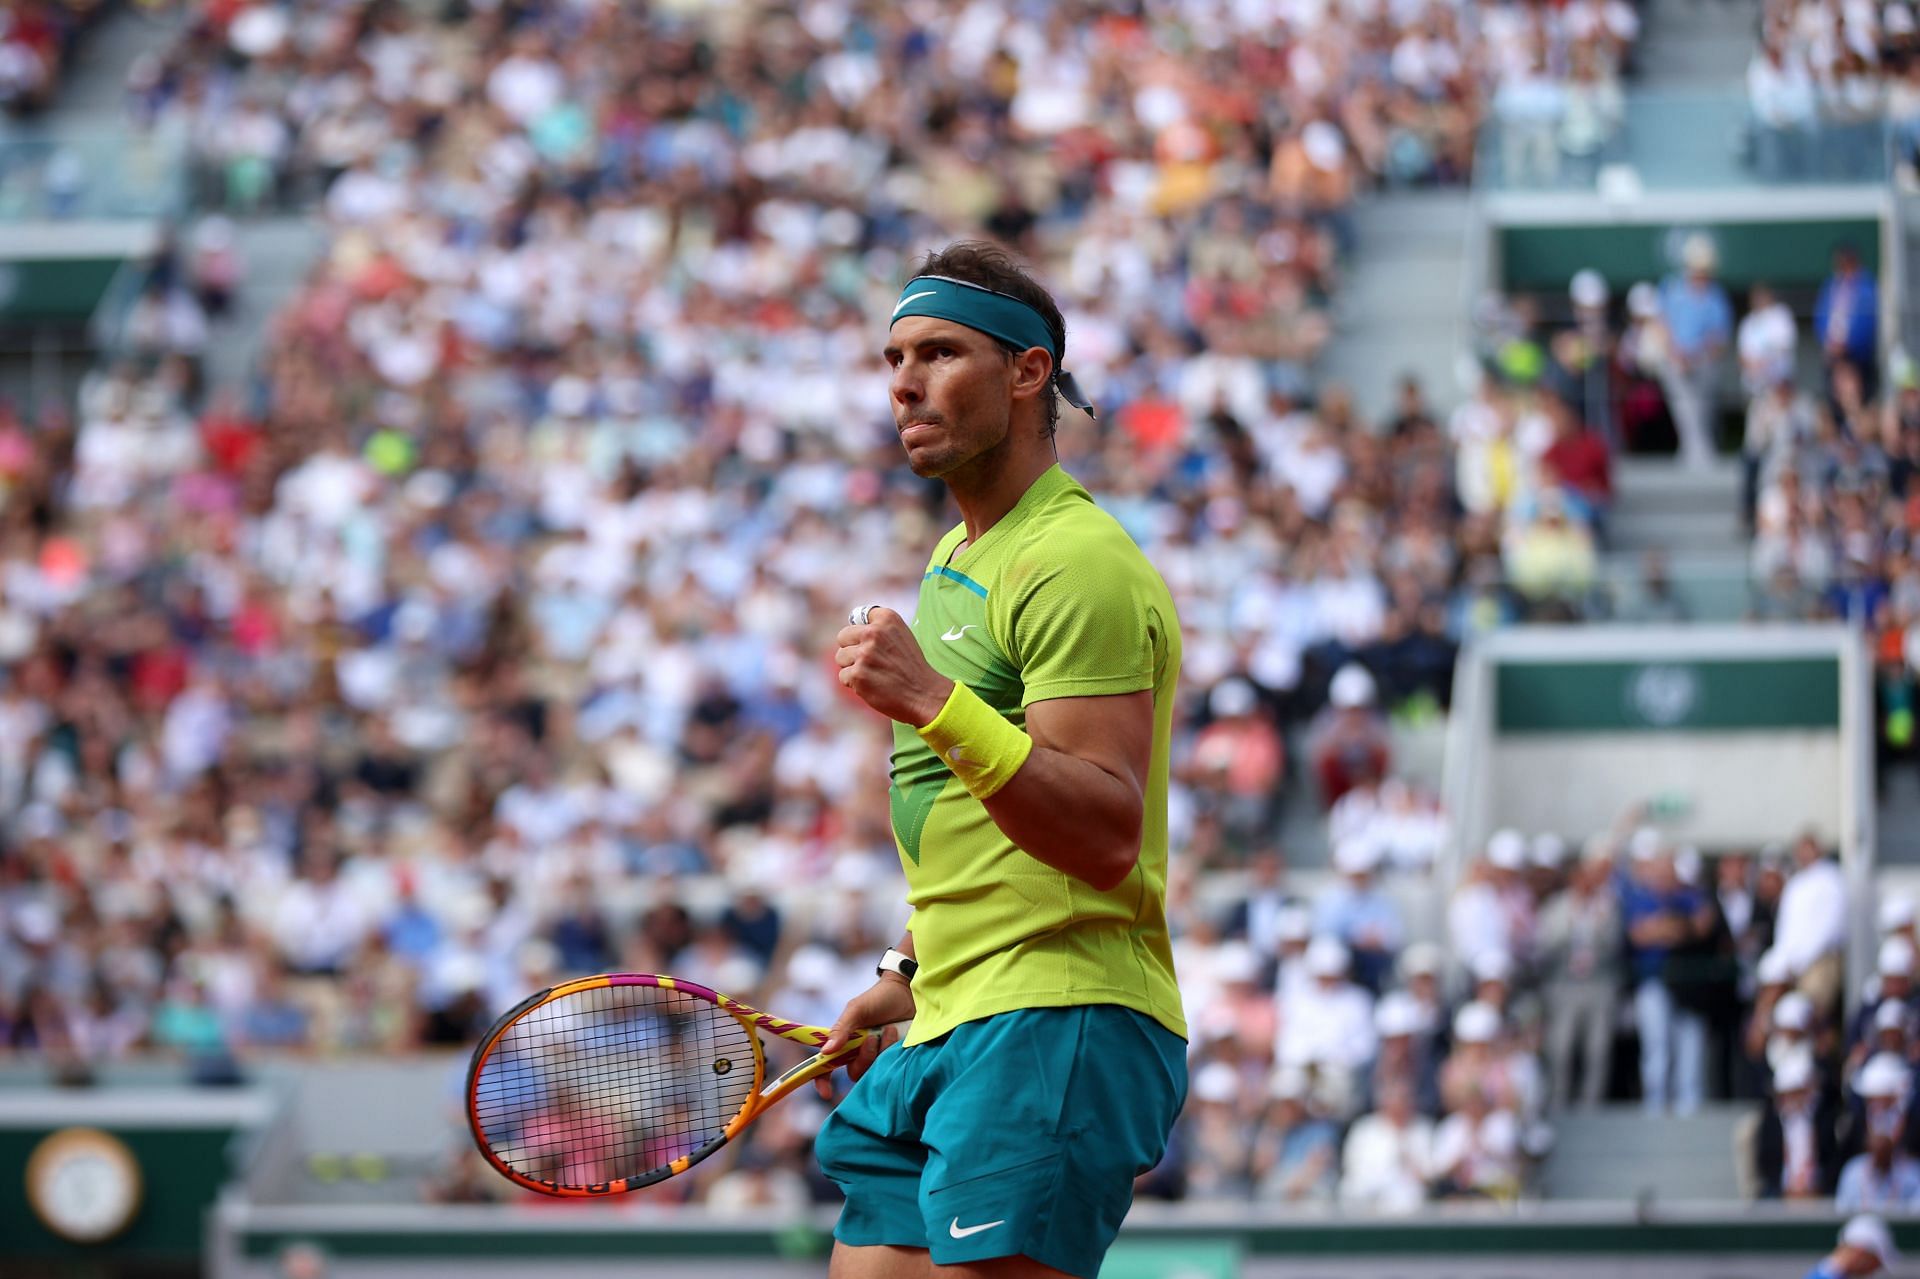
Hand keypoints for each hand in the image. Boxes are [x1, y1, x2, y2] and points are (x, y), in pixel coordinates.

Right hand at [815, 976, 916, 1098]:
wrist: (908, 991)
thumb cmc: (879, 998)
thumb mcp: (856, 1009)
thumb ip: (841, 1029)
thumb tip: (826, 1051)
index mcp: (844, 1042)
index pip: (827, 1066)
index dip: (822, 1081)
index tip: (826, 1093)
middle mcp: (858, 1053)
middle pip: (854, 1072)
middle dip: (863, 1058)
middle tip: (871, 1039)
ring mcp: (877, 1057)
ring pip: (872, 1072)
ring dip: (879, 1052)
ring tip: (888, 1030)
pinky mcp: (894, 1059)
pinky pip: (889, 1068)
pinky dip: (891, 1051)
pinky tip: (895, 1034)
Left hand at [836, 606, 951, 726]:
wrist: (925, 694)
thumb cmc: (911, 667)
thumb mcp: (901, 635)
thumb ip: (879, 628)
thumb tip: (853, 627)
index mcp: (887, 619)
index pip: (858, 617)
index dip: (863, 634)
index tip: (875, 645)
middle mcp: (874, 632)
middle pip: (843, 636)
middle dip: (851, 649)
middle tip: (869, 662)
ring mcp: (864, 653)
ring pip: (841, 657)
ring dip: (852, 668)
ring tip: (873, 674)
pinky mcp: (857, 674)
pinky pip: (843, 676)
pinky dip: (854, 684)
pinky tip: (872, 685)